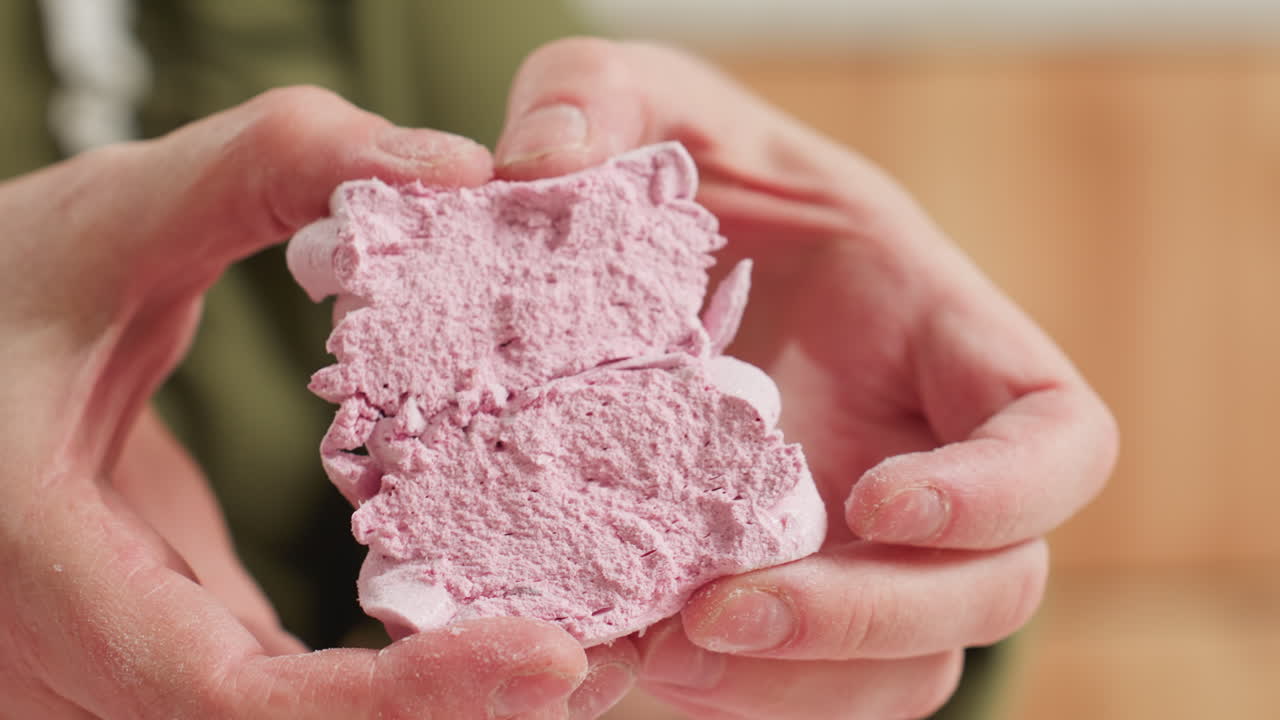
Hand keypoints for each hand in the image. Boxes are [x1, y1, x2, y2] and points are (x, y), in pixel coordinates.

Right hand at [0, 86, 635, 719]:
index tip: (551, 658)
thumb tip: (458, 167)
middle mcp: (59, 658)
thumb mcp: (113, 214)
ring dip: (425, 711)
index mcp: (41, 567)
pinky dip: (376, 687)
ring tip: (567, 654)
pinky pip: (269, 697)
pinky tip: (471, 632)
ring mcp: (95, 673)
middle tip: (601, 657)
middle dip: (446, 715)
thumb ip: (272, 165)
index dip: (398, 702)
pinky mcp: (149, 647)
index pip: (228, 697)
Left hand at [495, 40, 1116, 718]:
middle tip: (716, 617)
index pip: (1057, 436)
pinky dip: (733, 696)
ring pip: (903, 666)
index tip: (875, 498)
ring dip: (796, 686)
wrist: (648, 255)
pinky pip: (805, 681)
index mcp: (938, 336)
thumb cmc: (681, 167)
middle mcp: (925, 452)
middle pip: (988, 589)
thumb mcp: (636, 100)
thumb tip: (532, 168)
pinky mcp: (789, 583)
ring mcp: (863, 535)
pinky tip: (624, 658)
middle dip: (867, 620)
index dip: (1002, 491)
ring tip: (658, 658)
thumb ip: (592, 96)